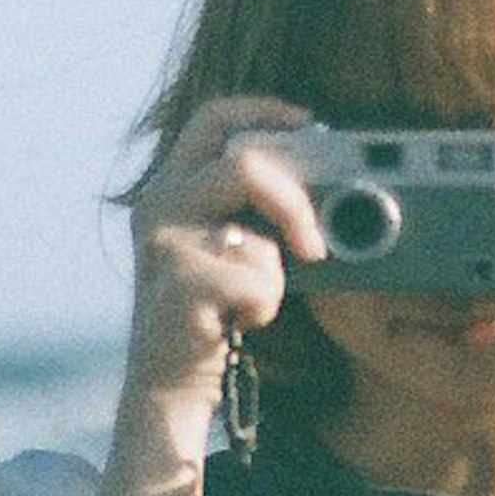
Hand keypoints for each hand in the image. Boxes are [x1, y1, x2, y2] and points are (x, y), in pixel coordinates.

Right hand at [103, 96, 322, 495]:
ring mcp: (163, 246)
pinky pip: (257, 286)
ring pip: (256, 235)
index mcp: (170, 186)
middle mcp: (158, 205)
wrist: (169, 385)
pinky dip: (263, 309)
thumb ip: (261, 209)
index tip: (312, 125)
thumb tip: (336, 186)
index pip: (213, 117)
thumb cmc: (214, 313)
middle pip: (242, 162)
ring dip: (273, 273)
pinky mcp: (177, 288)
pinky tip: (235, 324)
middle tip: (314, 245)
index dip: (266, 110)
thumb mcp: (234, 246)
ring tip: (249, 301)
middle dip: (294, 201)